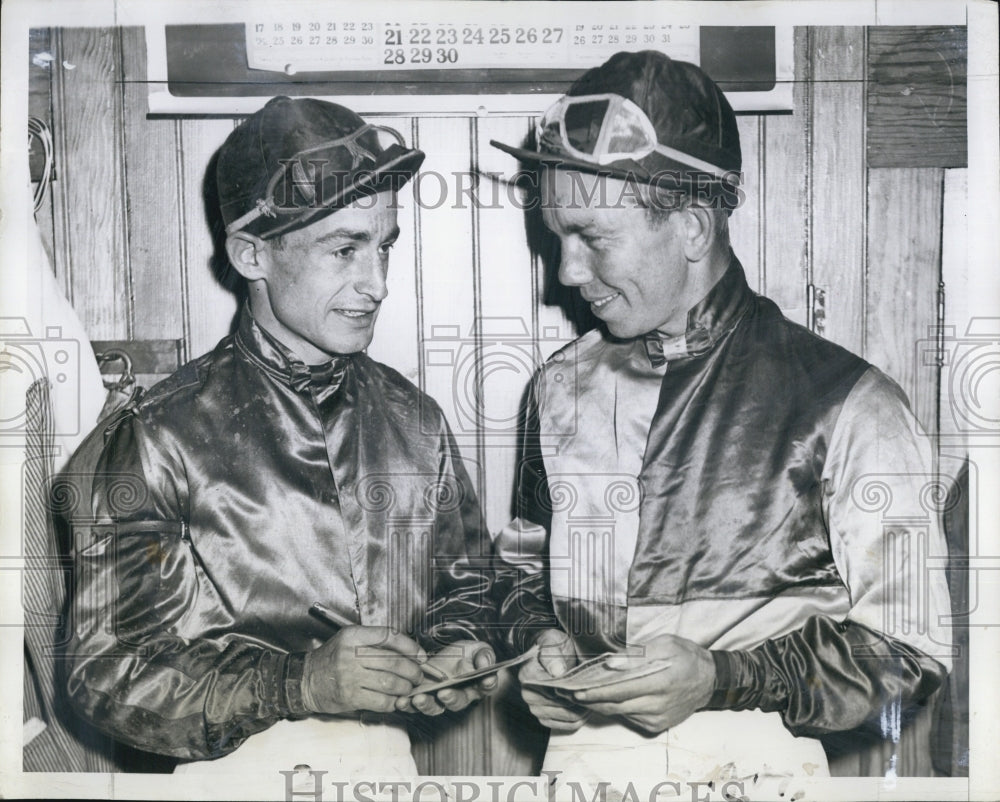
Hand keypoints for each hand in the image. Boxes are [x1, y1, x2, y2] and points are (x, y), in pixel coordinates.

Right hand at [302, 626, 426, 714]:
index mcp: (353, 635)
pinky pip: (381, 701)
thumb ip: (375, 641)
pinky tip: (396, 700)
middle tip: (419, 675)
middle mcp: (351, 654)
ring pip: (391, 683)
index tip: (421, 655)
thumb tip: (409, 650)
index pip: (389, 636)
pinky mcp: (350, 697)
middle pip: (394, 662)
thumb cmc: (332, 658)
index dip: (410, 646)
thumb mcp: (349, 639)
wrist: (305, 680)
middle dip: (413, 671)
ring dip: (406, 688)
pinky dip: (394, 702)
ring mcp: (350, 677)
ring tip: (409, 688)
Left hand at [401, 640, 497, 714]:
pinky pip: (415, 706)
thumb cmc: (465, 654)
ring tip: (418, 699)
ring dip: (426, 705)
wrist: (445, 657)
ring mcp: (440, 699)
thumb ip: (483, 655)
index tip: (486, 680)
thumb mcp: (476, 649)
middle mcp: (461, 695)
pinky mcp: (423, 697)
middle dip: (451, 698)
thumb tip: (486, 664)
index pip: (487, 686)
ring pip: (435, 707)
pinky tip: (401, 701)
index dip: (488, 683)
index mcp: (478, 684)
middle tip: (444, 693)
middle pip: (458, 702)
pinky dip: (407, 705)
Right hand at [518, 629, 588, 732]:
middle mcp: (528, 694)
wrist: (552, 653)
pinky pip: (566, 725)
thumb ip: (552, 654)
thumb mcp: (552, 641)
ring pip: (567, 717)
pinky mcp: (546, 718)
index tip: (582, 683)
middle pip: (561, 705)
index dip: (571, 688)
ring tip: (591, 698)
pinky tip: (586, 708)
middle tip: (592, 691)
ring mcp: (536, 708)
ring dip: (582, 710)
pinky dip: (580, 719)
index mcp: (528, 676)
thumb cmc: (552, 646)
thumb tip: (557, 671)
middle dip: (579, 700)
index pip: (553, 690)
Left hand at [572, 634, 715, 733]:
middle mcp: (658, 705)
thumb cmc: (685, 656)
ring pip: (621, 713)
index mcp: (660, 682)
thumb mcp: (664, 644)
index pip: (620, 690)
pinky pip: (630, 717)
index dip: (596, 692)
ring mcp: (658, 718)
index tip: (576, 691)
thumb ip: (636, 655)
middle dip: (591, 701)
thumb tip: (610, 663)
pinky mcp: (658, 725)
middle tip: (571, 694)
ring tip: (582, 695)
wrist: (709, 680)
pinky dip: (616, 709)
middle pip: (616, 706)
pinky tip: (605, 700)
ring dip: (601, 705)